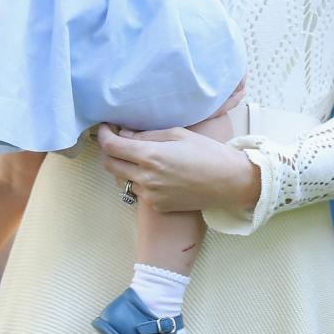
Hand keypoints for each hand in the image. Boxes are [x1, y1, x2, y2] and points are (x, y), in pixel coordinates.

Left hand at [98, 123, 259, 213]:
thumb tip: (125, 134)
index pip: (112, 146)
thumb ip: (148, 135)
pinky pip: (137, 191)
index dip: (104, 135)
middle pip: (109, 165)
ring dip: (124, 167)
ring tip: (140, 157)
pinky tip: (157, 173)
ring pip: (122, 180)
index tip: (106, 128)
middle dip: (109, 151)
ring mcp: (150, 195)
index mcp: (151, 156)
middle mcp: (146, 177)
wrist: (230, 182)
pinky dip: (140, 180)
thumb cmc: (209, 153)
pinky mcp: (157, 206)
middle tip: (118, 141)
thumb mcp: (179, 134)